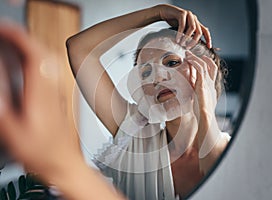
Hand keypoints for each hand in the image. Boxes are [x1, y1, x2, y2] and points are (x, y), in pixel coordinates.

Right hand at [0, 21, 81, 183]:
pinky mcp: (59, 98)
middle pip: (44, 52)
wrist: (63, 163)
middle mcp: (54, 89)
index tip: (4, 30)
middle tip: (5, 33)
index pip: (35, 54)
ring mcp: (58, 93)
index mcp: (42, 94)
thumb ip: (3, 102)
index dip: (19, 37)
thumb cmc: (42, 152)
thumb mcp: (13, 130)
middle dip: (24, 37)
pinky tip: (27, 63)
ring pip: (49, 60)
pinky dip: (37, 59)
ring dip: (31, 46)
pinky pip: (50, 71)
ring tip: (13, 42)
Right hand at [156, 4, 211, 48]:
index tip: (209, 46)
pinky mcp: (182, 13)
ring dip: (187, 37)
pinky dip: (180, 33)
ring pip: (192, 28)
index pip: (205, 31)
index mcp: (196, 22)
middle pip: (199, 31)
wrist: (165, 12)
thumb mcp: (182, 30)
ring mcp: (189, 15)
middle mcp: (194, 18)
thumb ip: (187, 35)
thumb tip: (189, 46)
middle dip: (194, 41)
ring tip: (182, 44)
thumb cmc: (173, 21)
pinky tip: (177, 39)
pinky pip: (183, 25)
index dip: (208, 39)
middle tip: (188, 48)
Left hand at [185, 51, 217, 135]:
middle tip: (191, 54)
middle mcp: (211, 83)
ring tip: (187, 54)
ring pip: (204, 65)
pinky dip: (194, 63)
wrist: (205, 118)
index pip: (212, 71)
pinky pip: (200, 70)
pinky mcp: (202, 85)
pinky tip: (189, 59)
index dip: (207, 62)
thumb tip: (191, 94)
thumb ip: (197, 95)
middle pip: (211, 65)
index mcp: (211, 87)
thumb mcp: (200, 101)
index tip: (198, 58)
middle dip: (201, 58)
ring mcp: (208, 83)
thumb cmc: (201, 112)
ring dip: (195, 58)